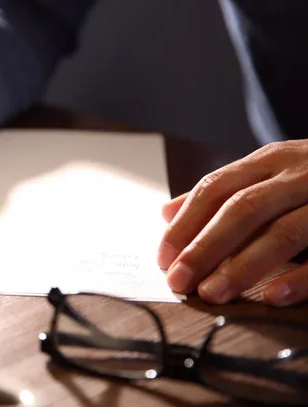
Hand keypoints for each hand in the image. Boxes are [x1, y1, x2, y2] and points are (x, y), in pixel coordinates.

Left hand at [158, 140, 307, 306]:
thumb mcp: (270, 176)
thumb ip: (222, 194)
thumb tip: (166, 213)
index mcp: (271, 159)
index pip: (215, 188)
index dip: (186, 223)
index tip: (163, 258)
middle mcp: (301, 172)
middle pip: (242, 209)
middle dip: (205, 247)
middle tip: (179, 281)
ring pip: (283, 231)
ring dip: (243, 266)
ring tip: (212, 293)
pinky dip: (302, 276)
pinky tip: (274, 296)